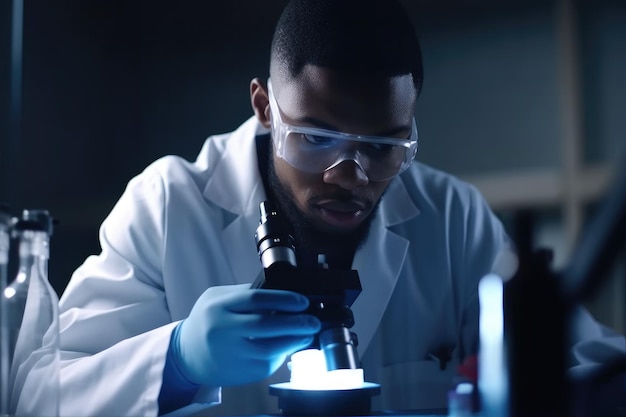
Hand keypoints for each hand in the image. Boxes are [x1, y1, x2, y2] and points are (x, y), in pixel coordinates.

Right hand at [171, 284, 320, 386]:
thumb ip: (246, 294)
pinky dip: (282, 355)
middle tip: (312, 321)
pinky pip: (266, 364)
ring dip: (294, 342)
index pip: (256, 300)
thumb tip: (282, 293)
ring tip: (307, 334)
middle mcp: (223, 331)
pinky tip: (290, 346)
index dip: (284, 300)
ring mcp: (231, 354)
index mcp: (218, 307)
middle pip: (266, 326)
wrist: (186, 354)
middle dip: (295, 323)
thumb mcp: (218, 298)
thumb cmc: (207, 321)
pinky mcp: (239, 372)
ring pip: (269, 349)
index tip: (302, 302)